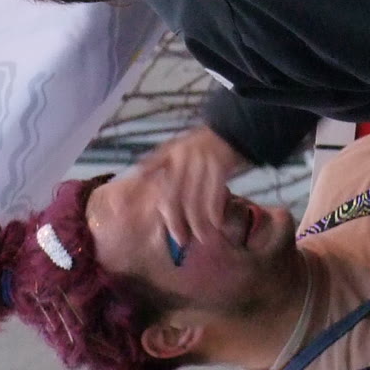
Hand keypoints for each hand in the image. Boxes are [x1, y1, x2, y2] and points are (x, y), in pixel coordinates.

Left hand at [131, 125, 248, 256]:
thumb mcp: (177, 147)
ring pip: (195, 199)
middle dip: (176, 222)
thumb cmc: (201, 144)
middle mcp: (181, 157)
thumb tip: (138, 177)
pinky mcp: (219, 164)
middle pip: (174, 197)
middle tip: (180, 240)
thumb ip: (159, 163)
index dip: (147, 198)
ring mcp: (200, 160)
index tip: (139, 217)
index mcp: (169, 153)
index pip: (152, 176)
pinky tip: (216, 223)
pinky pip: (215, 193)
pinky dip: (215, 211)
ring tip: (202, 238)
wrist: (231, 129)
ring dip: (198, 222)